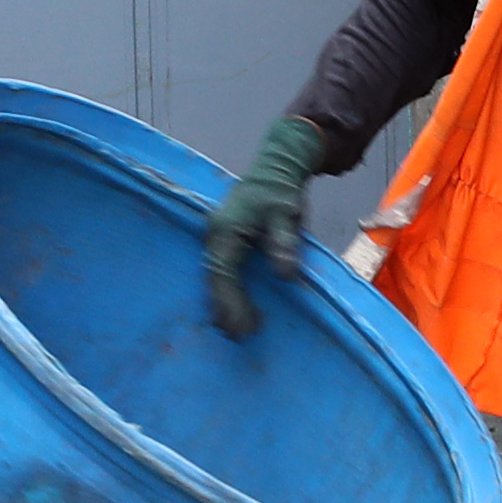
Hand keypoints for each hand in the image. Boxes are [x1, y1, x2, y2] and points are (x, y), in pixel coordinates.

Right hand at [206, 115, 325, 337]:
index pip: (223, 273)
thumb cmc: (281, 190)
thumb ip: (284, 243)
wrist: (277, 165)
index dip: (231, 303)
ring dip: (224, 302)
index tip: (244, 326)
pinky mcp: (225, 240)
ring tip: (238, 330)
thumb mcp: (286, 214)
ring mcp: (217, 237)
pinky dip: (227, 290)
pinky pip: (221, 270)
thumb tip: (284, 275)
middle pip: (214, 279)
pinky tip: (236, 307)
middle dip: (225, 309)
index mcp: (225, 230)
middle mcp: (215, 235)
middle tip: (240, 336)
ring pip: (215, 276)